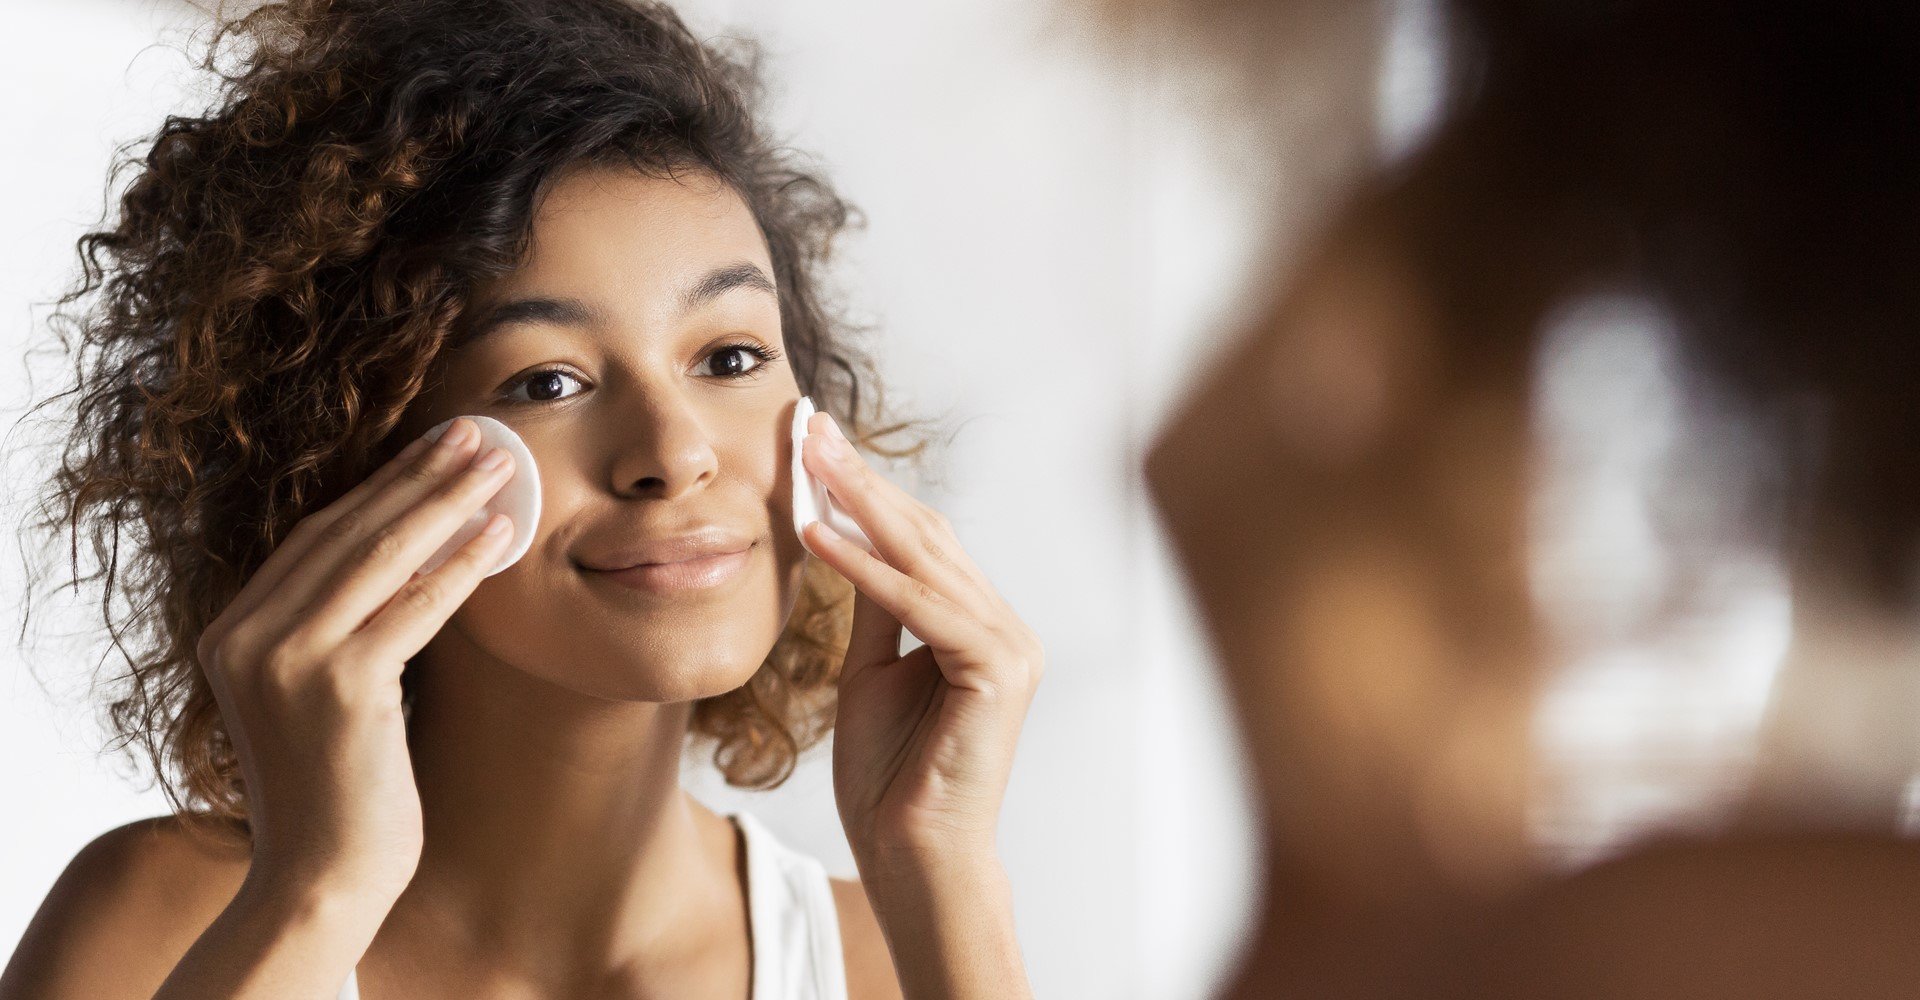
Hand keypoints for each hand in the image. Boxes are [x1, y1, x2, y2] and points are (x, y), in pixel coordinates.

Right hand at [194, 418, 515, 902]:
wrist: (320, 880)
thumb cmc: (337, 791)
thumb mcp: (319, 694)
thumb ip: (338, 631)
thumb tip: (413, 556)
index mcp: (230, 632)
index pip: (314, 538)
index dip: (379, 487)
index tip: (430, 449)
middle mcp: (245, 636)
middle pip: (346, 531)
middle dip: (417, 475)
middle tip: (475, 434)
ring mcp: (286, 659)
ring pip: (381, 555)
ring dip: (447, 501)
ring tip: (500, 465)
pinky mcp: (339, 686)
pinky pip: (415, 606)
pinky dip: (462, 564)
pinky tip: (502, 534)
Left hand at [799, 410, 1044, 875]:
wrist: (912, 856)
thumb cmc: (891, 778)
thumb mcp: (871, 674)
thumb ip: (873, 610)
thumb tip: (845, 538)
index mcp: (980, 626)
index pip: (921, 540)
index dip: (867, 490)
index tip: (815, 443)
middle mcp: (1005, 627)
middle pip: (925, 534)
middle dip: (861, 478)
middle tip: (809, 425)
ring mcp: (1009, 645)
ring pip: (924, 558)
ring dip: (859, 504)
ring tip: (806, 459)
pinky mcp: (998, 669)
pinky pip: (919, 605)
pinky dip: (865, 568)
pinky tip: (817, 533)